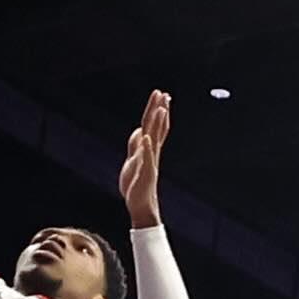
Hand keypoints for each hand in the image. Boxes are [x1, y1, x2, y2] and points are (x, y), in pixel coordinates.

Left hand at [116, 91, 170, 227]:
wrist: (140, 205)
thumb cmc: (137, 184)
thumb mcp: (134, 159)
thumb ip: (136, 144)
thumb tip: (139, 130)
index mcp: (150, 149)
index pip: (156, 126)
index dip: (159, 110)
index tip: (163, 95)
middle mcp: (152, 153)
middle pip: (157, 128)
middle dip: (160, 110)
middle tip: (164, 94)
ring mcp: (149, 162)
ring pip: (154, 139)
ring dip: (157, 124)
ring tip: (161, 110)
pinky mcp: (145, 172)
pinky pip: (146, 158)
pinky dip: (146, 147)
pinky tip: (146, 137)